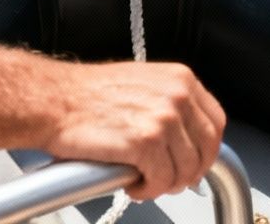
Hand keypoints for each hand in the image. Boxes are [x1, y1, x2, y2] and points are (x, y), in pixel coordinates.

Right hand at [44, 60, 225, 197]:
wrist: (54, 100)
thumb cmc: (88, 94)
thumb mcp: (144, 85)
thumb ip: (170, 105)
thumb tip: (186, 139)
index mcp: (181, 79)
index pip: (215, 122)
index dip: (206, 150)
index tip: (193, 163)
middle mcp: (178, 96)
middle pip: (206, 149)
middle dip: (189, 172)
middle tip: (168, 180)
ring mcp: (164, 119)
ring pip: (184, 169)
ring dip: (166, 184)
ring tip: (145, 181)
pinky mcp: (145, 143)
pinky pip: (161, 180)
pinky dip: (148, 190)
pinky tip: (132, 184)